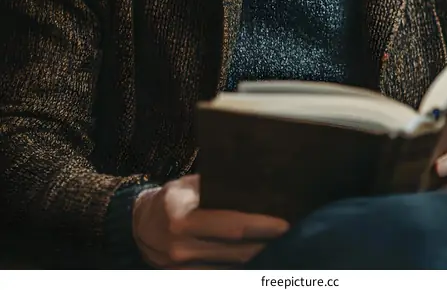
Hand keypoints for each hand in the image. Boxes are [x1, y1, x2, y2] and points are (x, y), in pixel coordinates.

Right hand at [132, 174, 289, 268]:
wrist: (138, 225)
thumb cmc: (170, 199)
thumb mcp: (187, 185)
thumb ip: (214, 188)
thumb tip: (252, 185)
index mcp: (183, 217)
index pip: (231, 225)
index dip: (260, 226)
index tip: (283, 225)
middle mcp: (181, 246)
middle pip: (236, 252)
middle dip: (265, 245)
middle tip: (288, 238)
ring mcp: (181, 268)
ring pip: (230, 270)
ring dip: (255, 262)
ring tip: (277, 251)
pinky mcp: (182, 280)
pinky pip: (217, 277)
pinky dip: (237, 271)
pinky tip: (254, 264)